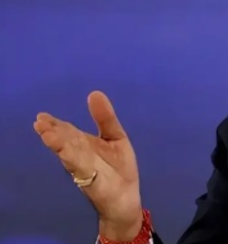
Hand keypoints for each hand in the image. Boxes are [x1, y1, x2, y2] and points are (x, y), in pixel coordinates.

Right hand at [33, 91, 143, 240]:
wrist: (125, 196)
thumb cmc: (118, 167)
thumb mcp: (115, 137)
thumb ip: (105, 118)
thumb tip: (94, 93)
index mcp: (83, 143)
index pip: (66, 131)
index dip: (54, 124)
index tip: (41, 116)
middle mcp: (80, 154)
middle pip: (64, 141)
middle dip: (52, 133)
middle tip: (39, 122)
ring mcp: (84, 167)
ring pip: (69, 154)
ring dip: (58, 144)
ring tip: (47, 134)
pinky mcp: (91, 180)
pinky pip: (81, 168)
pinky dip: (74, 159)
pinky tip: (65, 151)